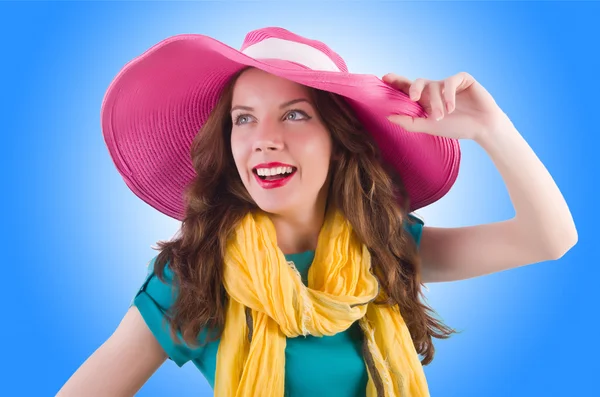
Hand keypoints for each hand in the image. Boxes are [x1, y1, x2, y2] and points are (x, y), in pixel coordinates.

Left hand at [383, 72, 507, 140]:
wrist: (482, 128)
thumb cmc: (456, 127)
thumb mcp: (429, 126)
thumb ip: (409, 122)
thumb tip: (387, 116)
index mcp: (426, 100)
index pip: (408, 88)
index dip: (396, 81)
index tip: (384, 78)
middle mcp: (435, 89)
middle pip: (418, 81)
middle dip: (413, 88)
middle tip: (413, 98)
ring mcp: (448, 83)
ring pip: (434, 85)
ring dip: (437, 102)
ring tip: (442, 115)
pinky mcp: (462, 79)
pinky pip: (449, 81)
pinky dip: (448, 95)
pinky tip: (452, 107)